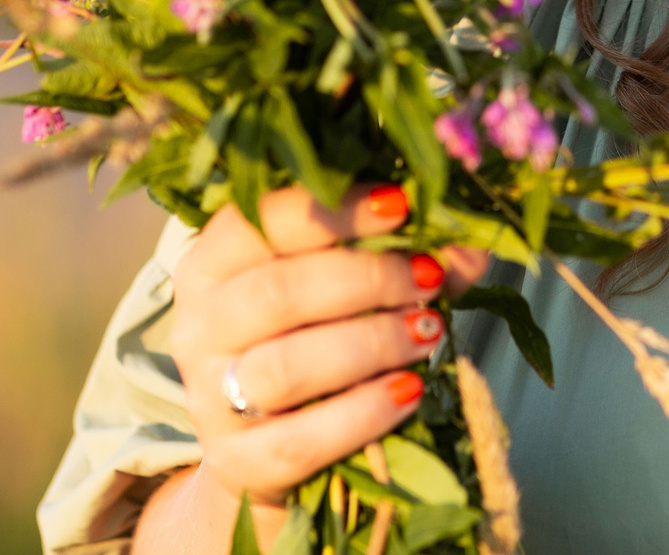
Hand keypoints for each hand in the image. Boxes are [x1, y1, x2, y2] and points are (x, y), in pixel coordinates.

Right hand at [134, 185, 490, 550]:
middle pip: (277, 292)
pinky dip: (363, 413)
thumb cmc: (316, 340)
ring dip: (370, 343)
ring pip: (286, 367)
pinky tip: (409, 390)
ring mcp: (210, 399)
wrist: (272, 447)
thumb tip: (471, 237)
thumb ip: (405, 254)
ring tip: (428, 331)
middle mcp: (197, 326)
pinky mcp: (237, 462)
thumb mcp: (349, 288)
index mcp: (212, 263)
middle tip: (429, 277)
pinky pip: (299, 441)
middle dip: (367, 279)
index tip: (401, 205)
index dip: (334, 210)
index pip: (258, 220)